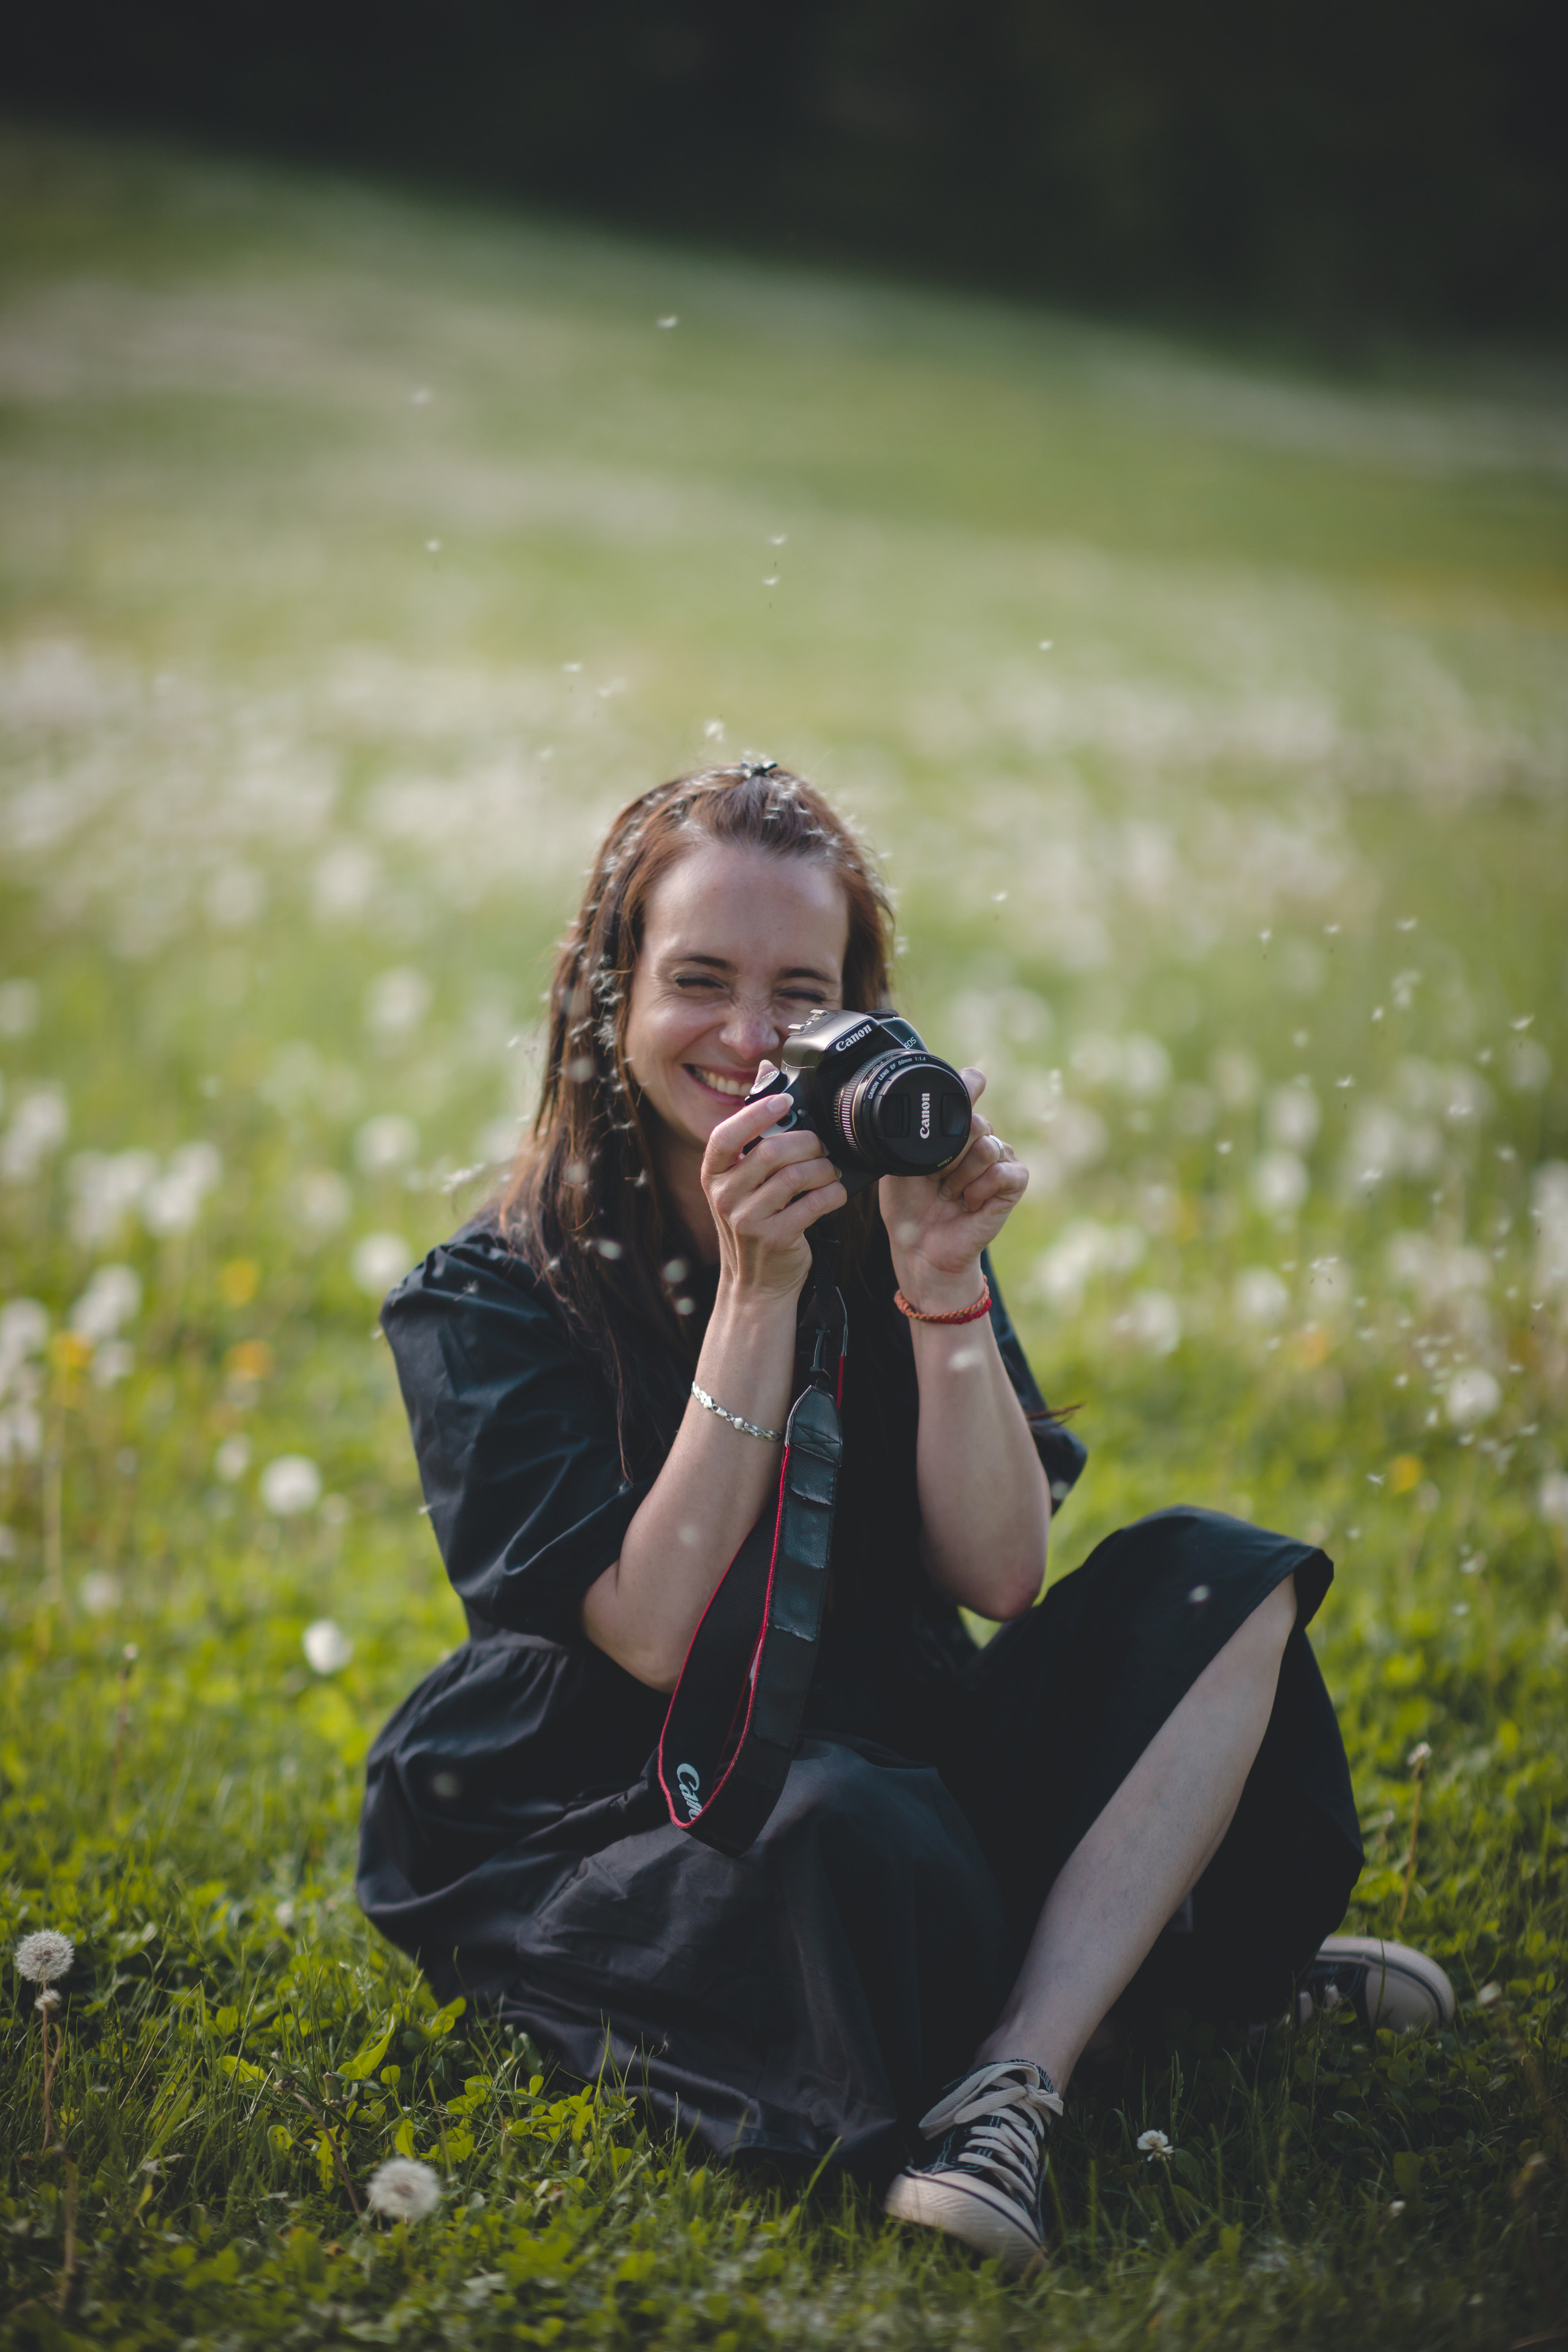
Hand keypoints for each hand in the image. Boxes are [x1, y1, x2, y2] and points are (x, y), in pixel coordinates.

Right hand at [702, 1093, 846, 1302]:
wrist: (754, 1284)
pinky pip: (814, 1203)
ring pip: (796, 1176)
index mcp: (713, 1176)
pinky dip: (832, 1194)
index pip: (725, 1136)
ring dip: (823, 1169)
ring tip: (830, 1171)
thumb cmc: (753, 1225)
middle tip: (821, 1146)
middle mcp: (724, 1197)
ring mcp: (747, 1220)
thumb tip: (770, 1078)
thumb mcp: (741, 1186)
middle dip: (806, 1142)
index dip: (755, 1113)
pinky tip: (834, 1194)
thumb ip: (753, 1142)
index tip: (783, 1101)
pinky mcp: (775, 1238)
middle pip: (770, 1151)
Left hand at [878, 1069, 1026, 1309]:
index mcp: (955, 1126)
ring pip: (986, 1146)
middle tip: (936, 1178)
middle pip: (975, 1120)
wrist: (919, 1244)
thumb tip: (931, 1102)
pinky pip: (1002, 1172)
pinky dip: (979, 1189)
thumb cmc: (909, 1204)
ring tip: (950, 1193)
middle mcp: (981, 1137)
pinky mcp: (1015, 1182)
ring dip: (960, 1176)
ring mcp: (1000, 1158)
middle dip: (948, 1153)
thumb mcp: (901, 1159)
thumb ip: (919, 1129)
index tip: (958, 1095)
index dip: (967, 1086)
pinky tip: (968, 1203)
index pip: (971, 1085)